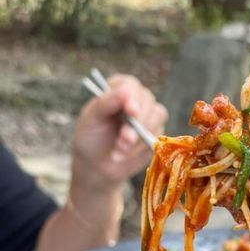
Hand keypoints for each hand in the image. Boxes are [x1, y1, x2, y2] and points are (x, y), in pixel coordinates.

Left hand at [72, 74, 167, 190]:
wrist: (97, 164)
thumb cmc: (90, 137)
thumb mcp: (91, 119)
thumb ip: (106, 103)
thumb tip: (125, 91)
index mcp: (118, 88)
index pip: (131, 87)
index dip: (133, 99)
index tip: (131, 112)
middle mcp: (137, 98)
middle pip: (148, 102)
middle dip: (136, 124)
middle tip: (122, 141)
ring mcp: (149, 115)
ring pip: (157, 117)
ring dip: (139, 137)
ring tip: (119, 149)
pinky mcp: (155, 132)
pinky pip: (158, 136)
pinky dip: (141, 148)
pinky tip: (125, 154)